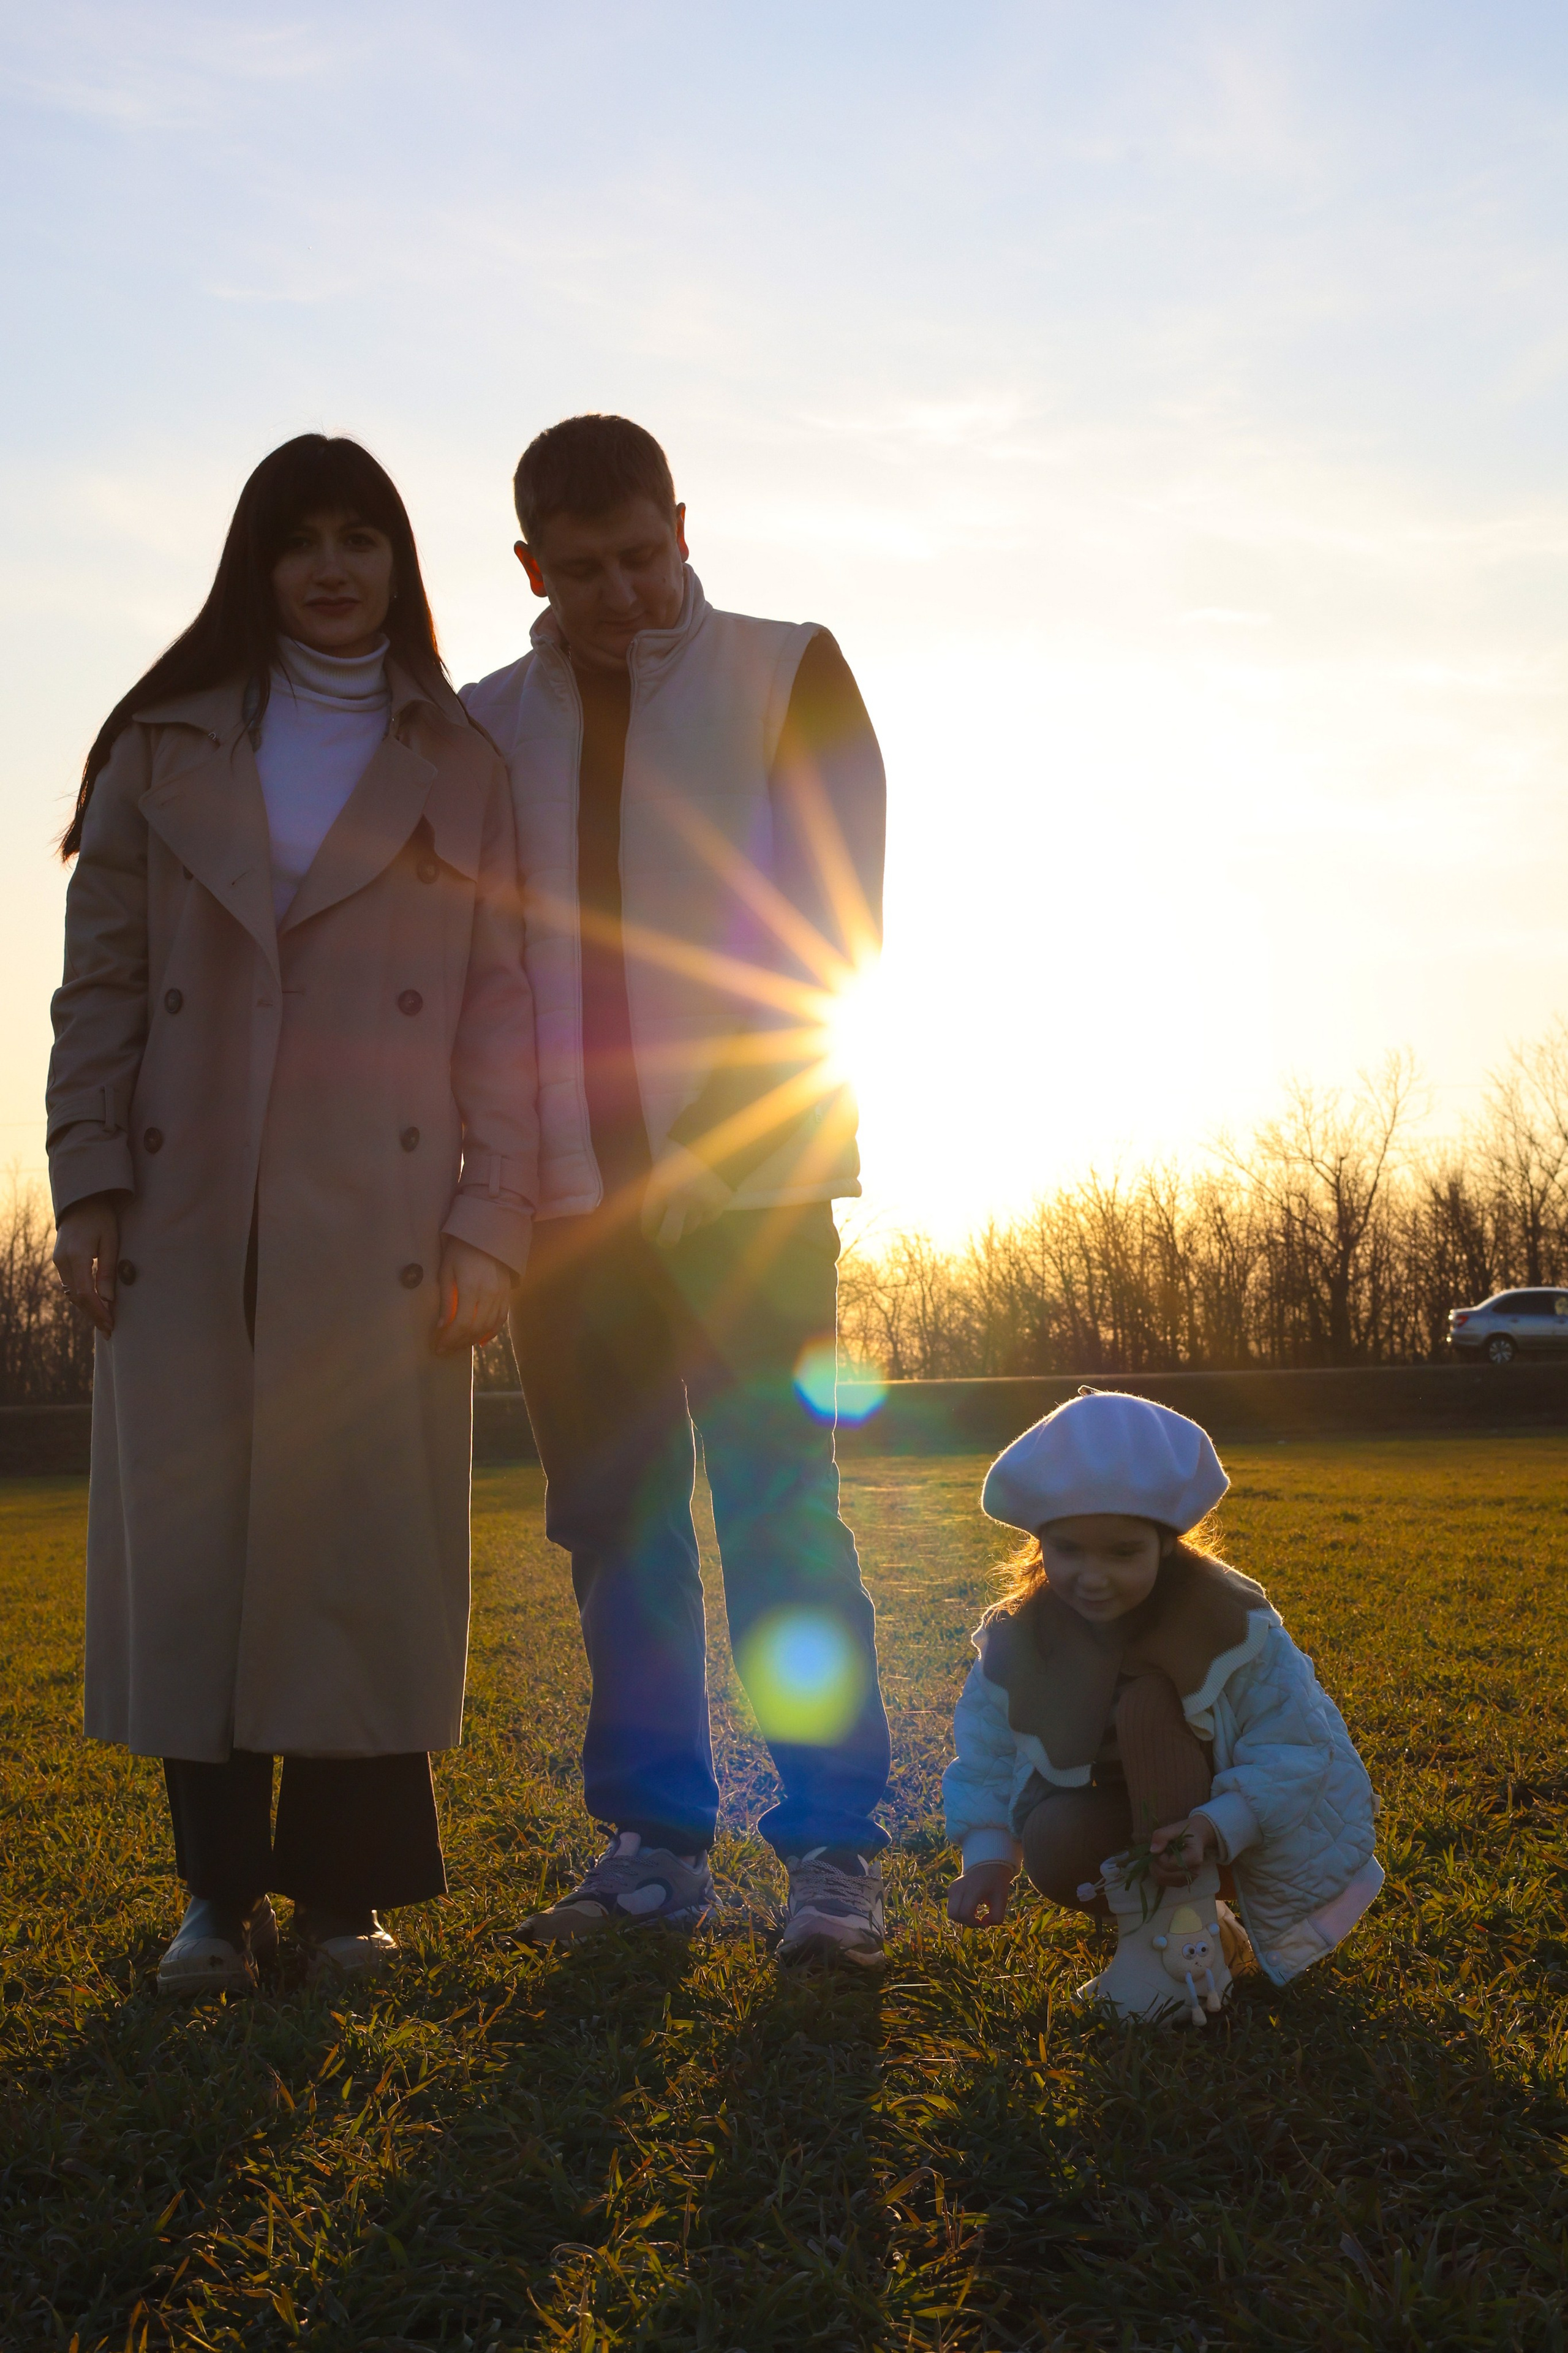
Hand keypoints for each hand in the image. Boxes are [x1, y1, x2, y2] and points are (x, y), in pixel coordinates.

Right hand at [53, 1196, 119, 1334]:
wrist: (82, 1201)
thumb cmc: (102, 1218)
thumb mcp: (110, 1241)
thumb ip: (107, 1270)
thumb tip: (108, 1299)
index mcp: (76, 1256)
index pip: (85, 1293)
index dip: (97, 1311)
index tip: (110, 1324)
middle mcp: (63, 1261)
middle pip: (76, 1297)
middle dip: (93, 1315)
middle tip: (109, 1330)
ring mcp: (58, 1261)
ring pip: (72, 1293)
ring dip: (87, 1308)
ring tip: (104, 1322)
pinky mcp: (60, 1260)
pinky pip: (70, 1285)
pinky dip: (82, 1297)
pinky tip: (94, 1305)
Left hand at [433, 1237, 512, 1355]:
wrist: (487, 1232)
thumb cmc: (461, 1250)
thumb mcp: (446, 1271)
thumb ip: (446, 1300)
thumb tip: (442, 1326)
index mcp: (470, 1287)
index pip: (462, 1323)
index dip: (450, 1339)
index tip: (438, 1347)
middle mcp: (489, 1294)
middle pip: (476, 1329)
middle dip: (460, 1343)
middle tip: (446, 1349)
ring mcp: (501, 1294)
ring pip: (490, 1326)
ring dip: (474, 1340)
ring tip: (460, 1345)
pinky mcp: (507, 1293)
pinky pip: (502, 1318)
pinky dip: (492, 1332)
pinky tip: (481, 1340)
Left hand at [640, 1142, 732, 1248]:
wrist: (717, 1139)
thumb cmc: (681, 1151)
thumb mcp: (662, 1168)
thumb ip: (656, 1191)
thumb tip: (652, 1212)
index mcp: (660, 1190)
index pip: (649, 1222)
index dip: (649, 1230)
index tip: (651, 1232)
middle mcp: (680, 1202)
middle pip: (669, 1238)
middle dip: (665, 1240)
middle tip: (665, 1238)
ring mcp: (701, 1205)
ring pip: (690, 1228)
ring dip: (686, 1222)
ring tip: (688, 1208)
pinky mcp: (718, 1205)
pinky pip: (707, 1219)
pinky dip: (703, 1214)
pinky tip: (703, 1202)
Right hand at [945, 1860, 1017, 1929]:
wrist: (990, 1866)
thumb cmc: (997, 1885)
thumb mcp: (1002, 1901)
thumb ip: (996, 1918)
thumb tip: (983, 1924)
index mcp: (974, 1889)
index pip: (965, 1913)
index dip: (973, 1923)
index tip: (983, 1922)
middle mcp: (960, 1887)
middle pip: (954, 1914)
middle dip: (965, 1922)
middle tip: (977, 1919)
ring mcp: (954, 1887)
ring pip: (950, 1912)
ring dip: (961, 1918)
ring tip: (973, 1913)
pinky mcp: (951, 1888)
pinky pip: (951, 1906)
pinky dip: (959, 1911)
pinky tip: (970, 1906)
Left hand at [1149, 1813, 1218, 1884]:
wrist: (1197, 1837)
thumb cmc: (1185, 1832)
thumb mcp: (1173, 1828)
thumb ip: (1162, 1836)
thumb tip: (1152, 1851)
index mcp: (1194, 1858)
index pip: (1168, 1864)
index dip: (1159, 1856)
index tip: (1161, 1846)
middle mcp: (1193, 1872)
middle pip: (1164, 1875)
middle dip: (1155, 1864)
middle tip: (1158, 1852)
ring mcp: (1189, 1880)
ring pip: (1163, 1881)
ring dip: (1156, 1869)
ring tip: (1160, 1856)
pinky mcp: (1183, 1882)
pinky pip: (1165, 1882)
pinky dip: (1159, 1873)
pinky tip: (1162, 1863)